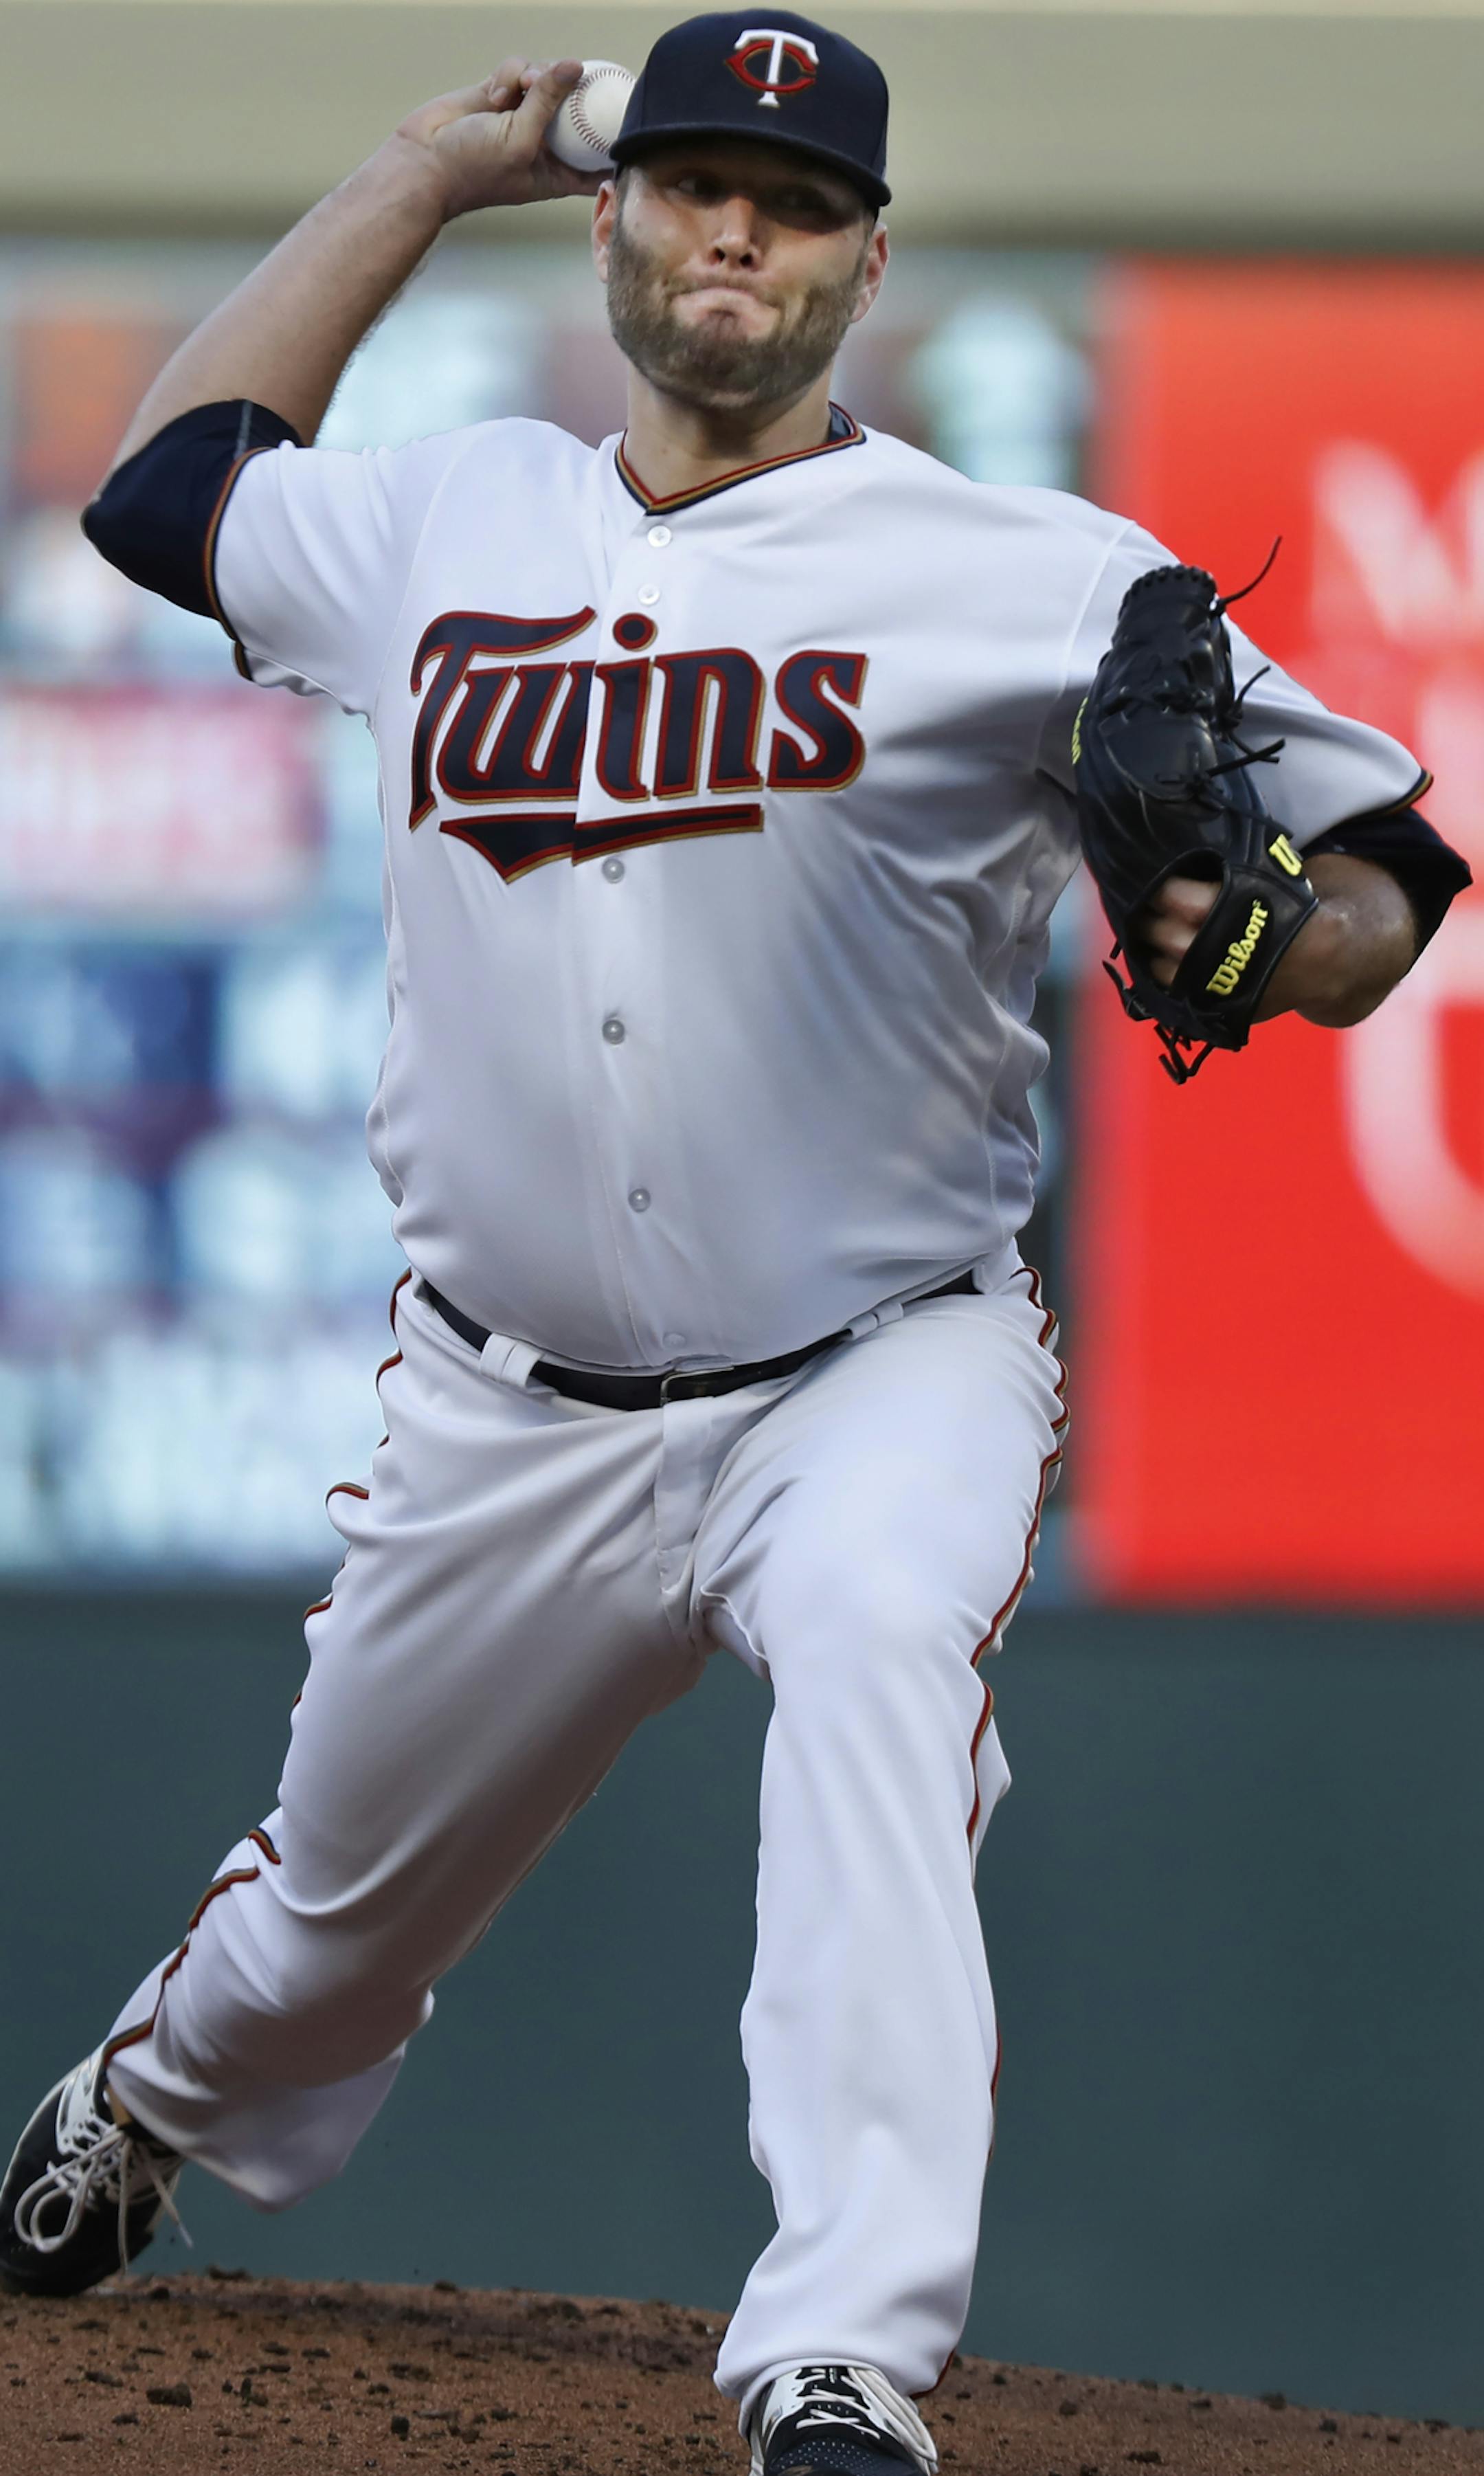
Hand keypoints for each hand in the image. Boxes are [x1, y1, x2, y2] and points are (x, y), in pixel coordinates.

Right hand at [393, 58, 606, 221]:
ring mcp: (522, 116)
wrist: (424, 160)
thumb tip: (575, 66)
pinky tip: (495, 93)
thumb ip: (549, 101)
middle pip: (577, 109)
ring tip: (519, 89)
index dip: (613, 141)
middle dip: (573, 90)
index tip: (628, 121)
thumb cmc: (472, 169)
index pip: (596, 160)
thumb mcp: (520, 139)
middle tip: (567, 79)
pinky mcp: (501, 94)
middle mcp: (543, 143)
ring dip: (535, 77)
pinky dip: (510, 75)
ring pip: (547, 80)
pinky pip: (519, 71)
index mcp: (556, 171)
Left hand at [1132, 854, 1416, 1028]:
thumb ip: (1227, 866)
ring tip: (1152, 933)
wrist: (1324, 960)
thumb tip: (1184, 836)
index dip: (1158, 887)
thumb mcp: (1265, 876)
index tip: (1150, 879)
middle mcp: (1214, 948)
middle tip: (1143, 907)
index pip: (1171, 895)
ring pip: (1161, 967)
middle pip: (1162, 934)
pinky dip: (1164, 975)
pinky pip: (1173, 993)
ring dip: (1151, 951)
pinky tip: (1162, 959)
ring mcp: (1213, 982)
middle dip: (1150, 919)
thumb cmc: (1288, 908)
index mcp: (1227, 908)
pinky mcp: (1215, 1005)